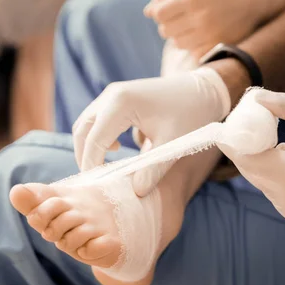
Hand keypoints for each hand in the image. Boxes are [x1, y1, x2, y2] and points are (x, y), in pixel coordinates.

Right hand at [73, 68, 230, 195]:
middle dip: (84, 156)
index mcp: (121, 103)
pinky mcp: (117, 96)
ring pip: (86, 123)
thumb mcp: (172, 144)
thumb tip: (136, 193)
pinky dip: (96, 136)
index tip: (97, 187)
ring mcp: (112, 93)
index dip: (92, 165)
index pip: (94, 140)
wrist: (202, 91)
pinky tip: (114, 151)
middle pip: (82, 130)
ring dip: (89, 146)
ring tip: (102, 169)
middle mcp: (111, 94)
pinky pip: (96, 119)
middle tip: (94, 181)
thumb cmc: (189, 114)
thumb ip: (153, 170)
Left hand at [145, 0, 284, 58]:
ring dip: (181, 37)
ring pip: (178, 43)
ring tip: (195, 26)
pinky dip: (194, 47)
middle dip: (169, 25)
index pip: (159, 14)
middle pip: (165, 31)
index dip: (159, 14)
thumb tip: (147, 12)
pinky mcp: (218, 46)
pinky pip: (193, 53)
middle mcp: (201, 16)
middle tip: (183, 19)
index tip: (167, 12)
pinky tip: (203, 37)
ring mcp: (210, 34)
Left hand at [218, 90, 284, 231]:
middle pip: (251, 171)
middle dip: (247, 148)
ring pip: (263, 183)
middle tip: (251, 126)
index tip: (228, 124)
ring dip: (263, 163)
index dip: (233, 140)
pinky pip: (277, 195)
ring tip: (278, 142)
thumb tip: (256, 97)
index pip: (245, 158)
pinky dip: (277, 178)